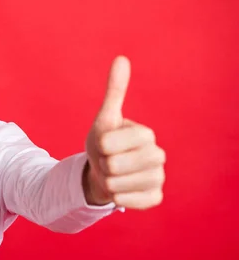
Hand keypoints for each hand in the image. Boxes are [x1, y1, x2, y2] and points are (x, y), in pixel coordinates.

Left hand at [84, 56, 165, 208]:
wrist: (104, 171)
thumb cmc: (104, 143)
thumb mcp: (105, 118)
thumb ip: (115, 90)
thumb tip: (121, 58)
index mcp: (146, 134)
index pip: (111, 143)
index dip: (101, 145)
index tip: (104, 144)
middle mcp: (158, 156)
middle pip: (115, 165)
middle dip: (103, 164)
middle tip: (108, 161)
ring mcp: (158, 178)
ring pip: (119, 184)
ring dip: (107, 181)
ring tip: (113, 174)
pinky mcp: (154, 198)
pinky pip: (127, 201)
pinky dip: (115, 196)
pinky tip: (120, 188)